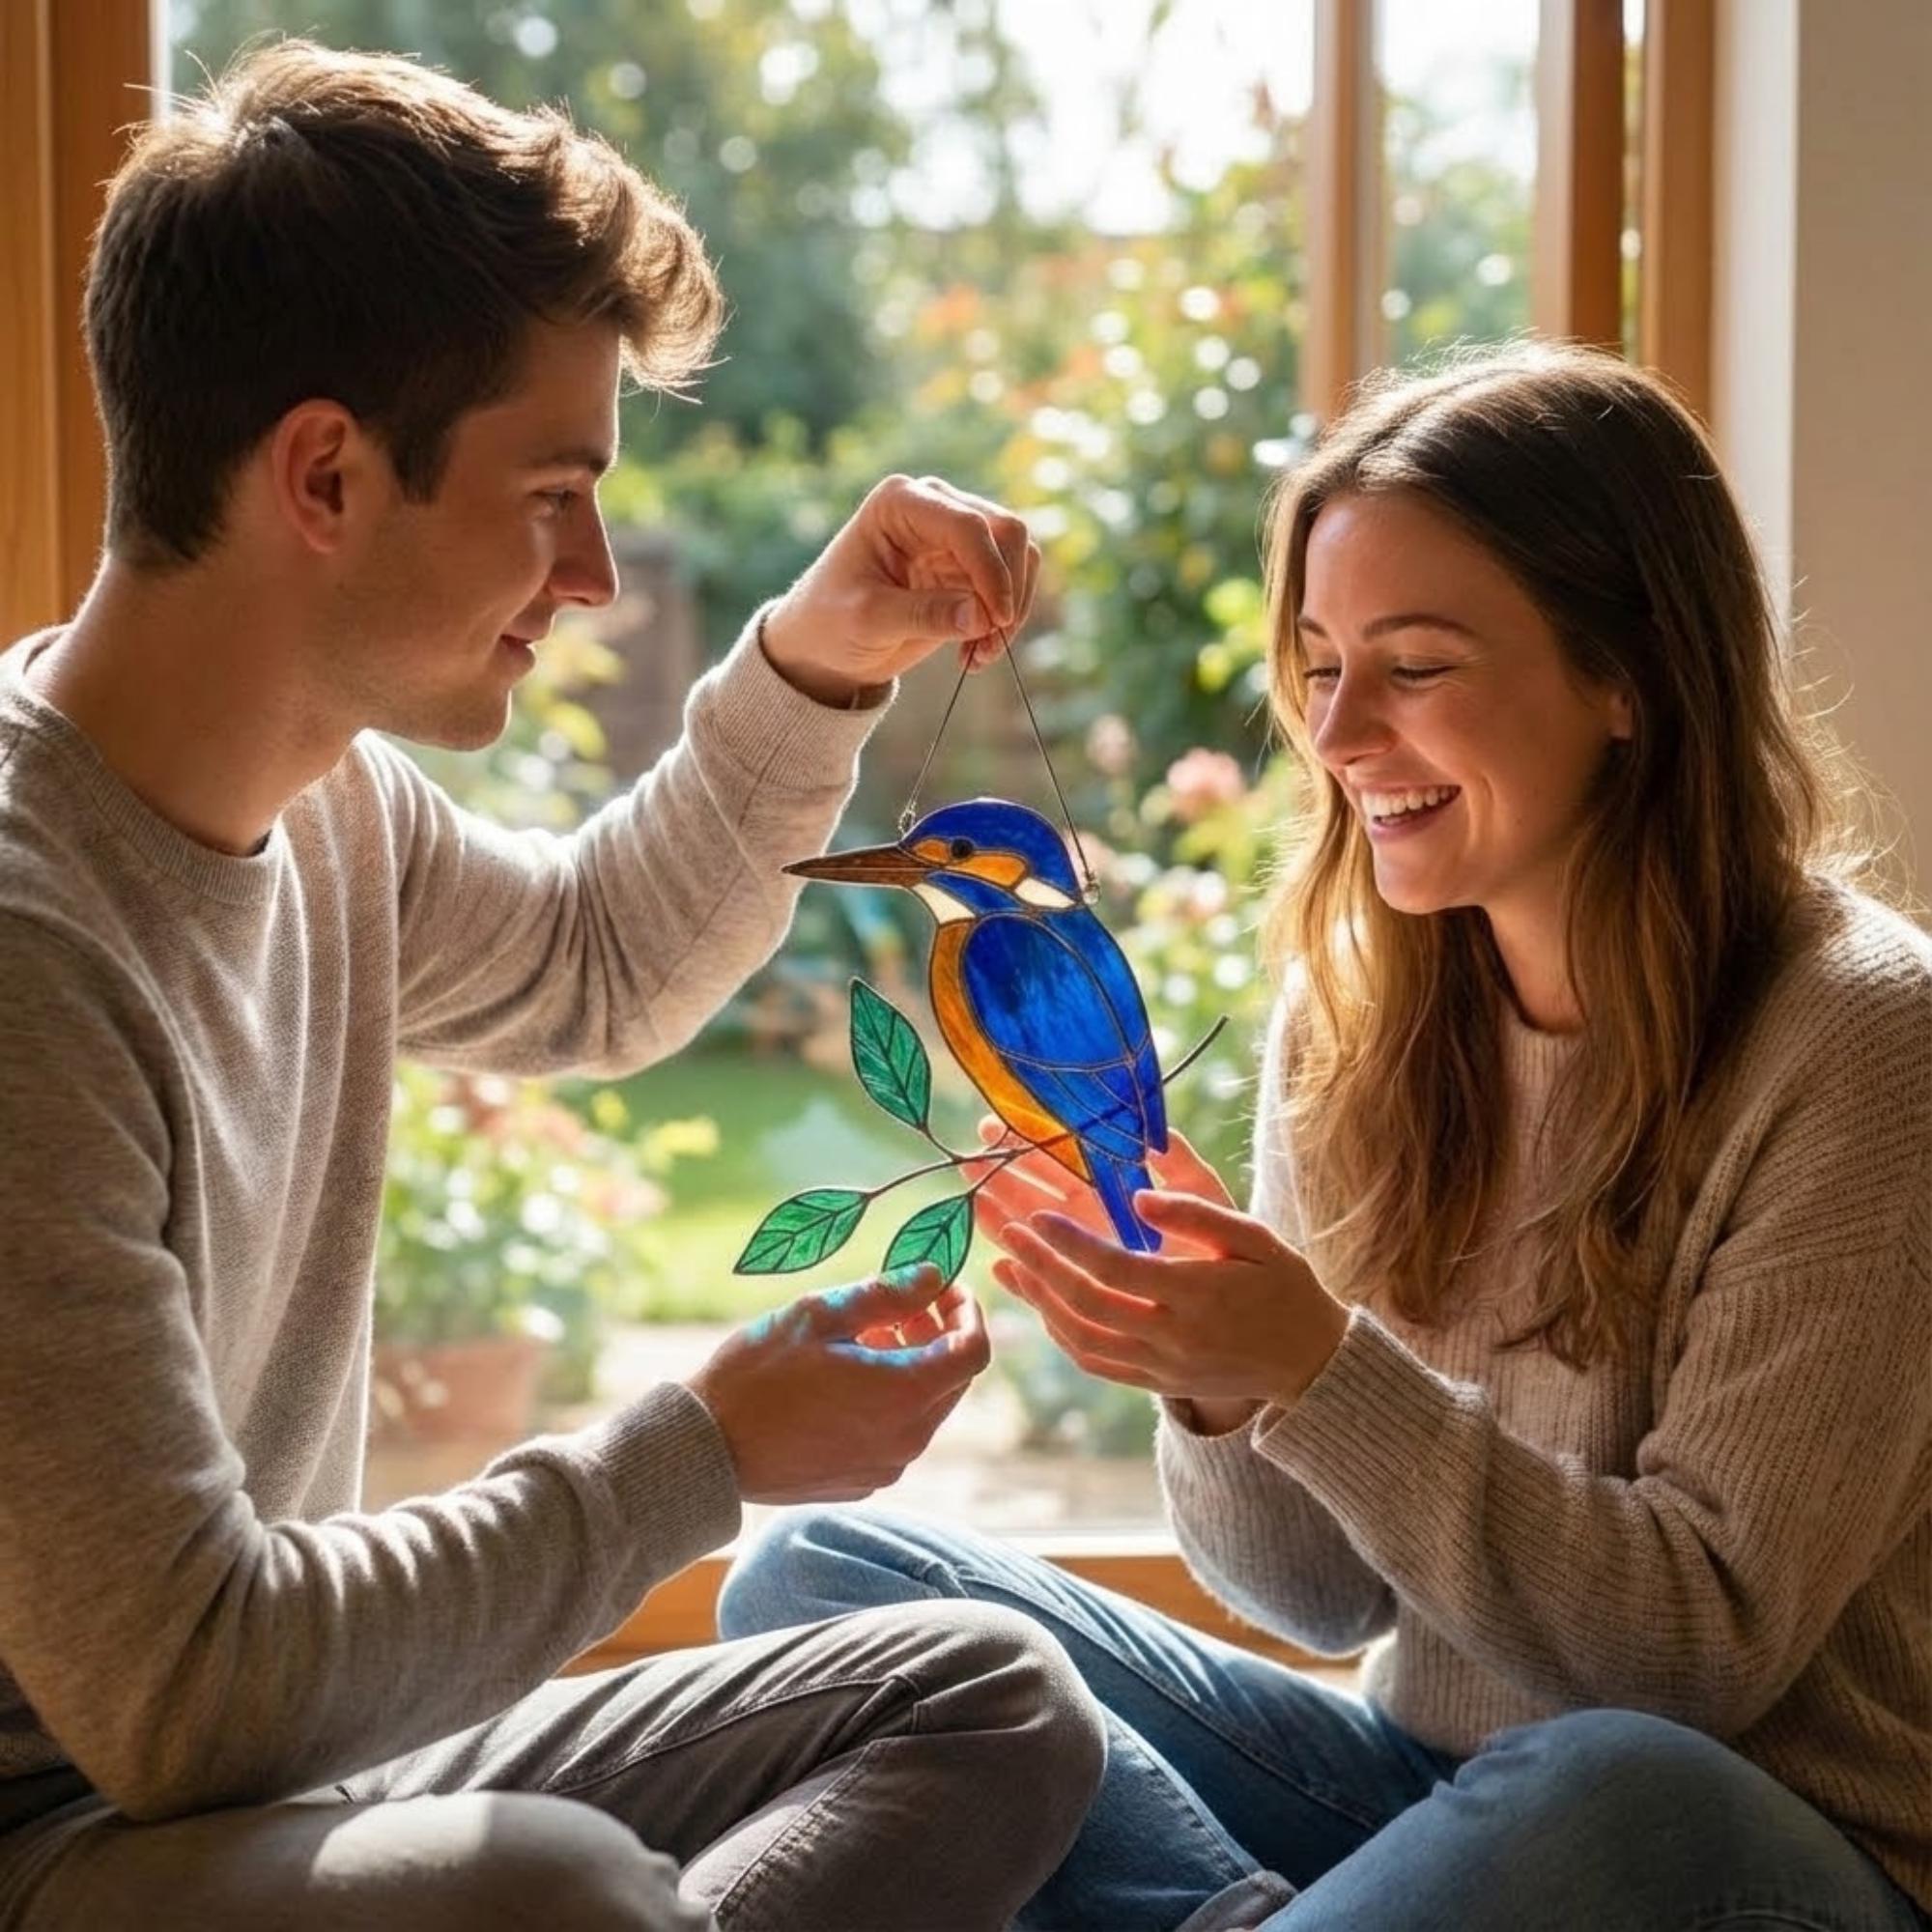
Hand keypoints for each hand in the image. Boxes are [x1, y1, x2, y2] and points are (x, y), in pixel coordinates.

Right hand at [685, 1264, 989, 1502]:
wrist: (706, 1449)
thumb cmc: (756, 1374)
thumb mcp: (819, 1314)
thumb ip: (887, 1293)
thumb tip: (934, 1275)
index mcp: (903, 1395)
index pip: (974, 1351)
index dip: (967, 1311)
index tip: (942, 1286)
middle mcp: (906, 1439)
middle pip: (953, 1379)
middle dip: (938, 1333)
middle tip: (900, 1301)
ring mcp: (886, 1466)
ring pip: (926, 1405)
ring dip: (912, 1364)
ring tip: (865, 1333)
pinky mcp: (864, 1480)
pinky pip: (898, 1431)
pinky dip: (891, 1397)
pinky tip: (847, 1375)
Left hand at [759, 475, 1040, 704]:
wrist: (825, 641)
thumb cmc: (831, 621)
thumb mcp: (868, 621)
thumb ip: (924, 615)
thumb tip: (983, 616)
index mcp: (900, 503)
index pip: (967, 525)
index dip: (991, 571)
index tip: (995, 622)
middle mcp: (935, 507)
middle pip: (1006, 532)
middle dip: (1008, 591)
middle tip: (988, 646)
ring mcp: (957, 535)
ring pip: (1020, 557)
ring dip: (1011, 610)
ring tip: (979, 655)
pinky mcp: (970, 567)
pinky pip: (1012, 585)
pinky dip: (1004, 622)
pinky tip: (975, 653)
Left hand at [971, 1124, 1347, 1411]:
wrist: (1308, 1361)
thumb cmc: (1283, 1286)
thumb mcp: (1254, 1238)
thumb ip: (1197, 1214)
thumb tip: (1138, 1197)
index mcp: (1197, 1294)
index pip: (1115, 1268)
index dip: (1069, 1243)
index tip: (1036, 1215)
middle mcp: (1172, 1337)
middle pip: (1086, 1304)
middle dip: (1039, 1266)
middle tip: (1005, 1230)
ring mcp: (1160, 1367)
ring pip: (1080, 1338)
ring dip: (1039, 1301)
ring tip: (1008, 1264)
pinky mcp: (1154, 1384)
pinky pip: (1093, 1363)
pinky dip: (1059, 1333)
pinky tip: (1039, 1304)